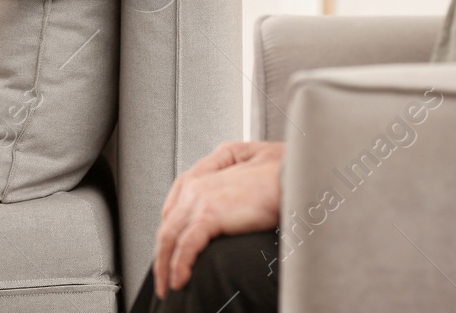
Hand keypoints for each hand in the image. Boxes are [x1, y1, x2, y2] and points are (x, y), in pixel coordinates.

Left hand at [153, 141, 284, 296]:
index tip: (169, 254)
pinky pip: (186, 246)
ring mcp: (199, 199)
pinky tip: (179, 280)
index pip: (173, 211)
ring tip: (167, 286)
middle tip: (162, 278)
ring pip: (169, 237)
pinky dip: (179, 266)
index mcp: (201, 178)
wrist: (294, 175)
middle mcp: (195, 187)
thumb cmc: (278, 173)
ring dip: (164, 266)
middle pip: (167, 226)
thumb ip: (223, 183)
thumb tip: (217, 214)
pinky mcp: (210, 214)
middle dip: (161, 256)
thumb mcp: (244, 171)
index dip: (169, 236)